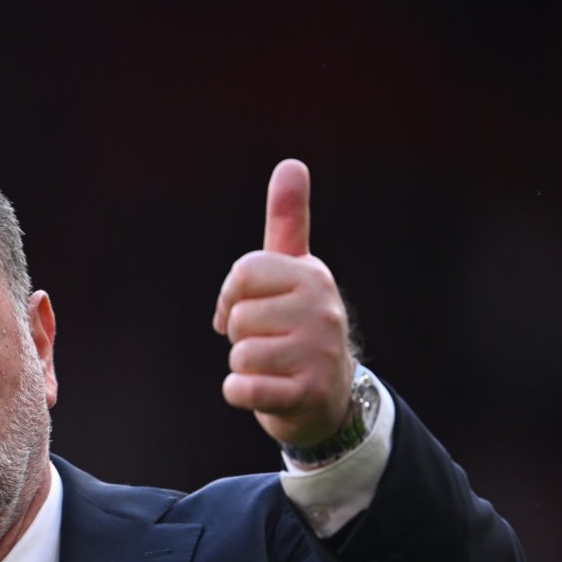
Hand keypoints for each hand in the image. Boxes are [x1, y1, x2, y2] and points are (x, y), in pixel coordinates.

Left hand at [212, 159, 354, 449]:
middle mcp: (322, 310)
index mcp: (312, 276)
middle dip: (242, 335)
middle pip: (240, 317)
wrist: (329, 398)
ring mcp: (319, 353)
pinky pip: (242, 388)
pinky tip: (264, 390)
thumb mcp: (295, 272)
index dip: (232, 296)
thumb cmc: (298, 328)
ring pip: (240, 354)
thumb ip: (289, 221)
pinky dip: (240, 392)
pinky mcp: (307, 394)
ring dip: (244, 366)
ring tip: (272, 367)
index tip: (245, 309)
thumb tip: (291, 163)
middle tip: (270, 343)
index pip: (244, 273)